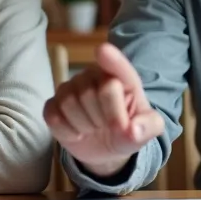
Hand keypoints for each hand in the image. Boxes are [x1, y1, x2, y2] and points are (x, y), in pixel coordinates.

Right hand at [43, 43, 163, 177]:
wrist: (106, 147)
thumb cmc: (128, 130)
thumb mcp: (147, 131)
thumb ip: (148, 127)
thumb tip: (133, 131)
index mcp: (122, 78)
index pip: (117, 67)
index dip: (110, 60)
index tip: (102, 51)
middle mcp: (93, 76)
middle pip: (91, 93)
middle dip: (102, 118)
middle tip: (109, 126)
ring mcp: (70, 88)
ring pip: (70, 103)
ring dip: (85, 126)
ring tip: (94, 128)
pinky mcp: (52, 105)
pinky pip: (54, 117)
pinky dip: (68, 132)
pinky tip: (78, 133)